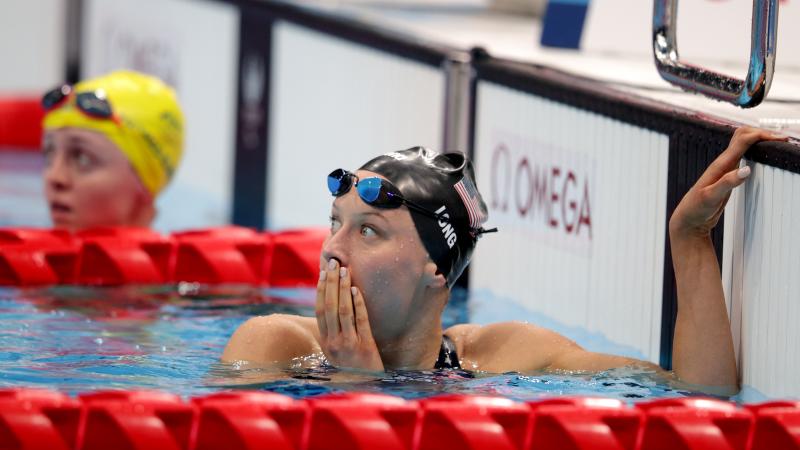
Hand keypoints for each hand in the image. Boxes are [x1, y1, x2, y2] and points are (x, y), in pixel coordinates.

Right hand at [315, 258, 383, 371]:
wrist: (368, 387)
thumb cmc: (353, 367)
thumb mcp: (337, 352)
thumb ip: (333, 333)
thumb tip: (332, 307)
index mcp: (325, 342)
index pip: (320, 310)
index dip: (321, 289)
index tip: (324, 272)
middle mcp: (334, 342)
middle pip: (329, 306)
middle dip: (331, 282)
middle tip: (334, 263)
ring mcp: (349, 344)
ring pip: (343, 310)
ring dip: (343, 288)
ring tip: (346, 270)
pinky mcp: (365, 346)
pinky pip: (360, 320)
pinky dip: (357, 303)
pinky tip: (357, 290)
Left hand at [669, 127, 786, 238]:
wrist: (689, 218)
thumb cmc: (696, 208)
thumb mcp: (711, 197)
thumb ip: (727, 183)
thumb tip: (746, 170)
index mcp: (720, 165)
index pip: (743, 140)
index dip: (761, 135)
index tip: (779, 138)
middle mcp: (723, 163)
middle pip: (743, 136)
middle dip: (762, 133)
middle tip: (782, 139)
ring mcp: (726, 168)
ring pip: (743, 144)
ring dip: (760, 139)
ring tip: (777, 142)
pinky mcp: (729, 175)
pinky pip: (744, 156)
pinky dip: (756, 150)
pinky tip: (763, 154)